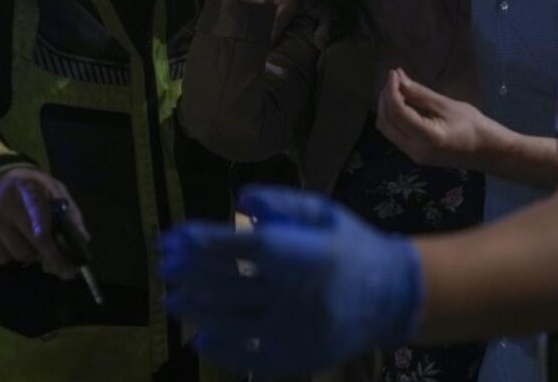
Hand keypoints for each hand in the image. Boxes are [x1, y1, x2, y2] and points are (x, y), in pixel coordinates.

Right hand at [0, 167, 85, 279]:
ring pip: (16, 254)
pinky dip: (10, 258)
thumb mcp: (53, 190)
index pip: (36, 208)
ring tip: (32, 245)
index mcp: (28, 187)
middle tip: (62, 266)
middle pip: (31, 240)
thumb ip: (69, 212)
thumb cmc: (31, 189)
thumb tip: (82, 239)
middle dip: (51, 256)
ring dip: (30, 257)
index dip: (43, 228)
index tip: (52, 249)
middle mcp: (5, 201)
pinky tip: (12, 245)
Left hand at [161, 185, 422, 375]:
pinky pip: (252, 357)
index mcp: (308, 253)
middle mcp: (301, 294)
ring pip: (234, 322)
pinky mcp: (300, 357)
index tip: (175, 236)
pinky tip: (200, 337)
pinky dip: (223, 349)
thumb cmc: (351, 246)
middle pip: (232, 284)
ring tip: (172, 298)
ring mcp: (299, 330)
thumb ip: (283, 203)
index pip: (247, 246)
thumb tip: (238, 200)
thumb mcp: (324, 212)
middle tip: (164, 266)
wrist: (393, 296)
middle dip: (190, 274)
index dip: (207, 242)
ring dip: (196, 309)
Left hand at [377, 68, 492, 170]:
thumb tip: (399, 79)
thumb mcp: (448, 105)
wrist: (489, 151)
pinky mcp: (415, 153)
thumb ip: (421, 94)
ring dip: (387, 107)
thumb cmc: (474, 126)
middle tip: (395, 78)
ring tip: (397, 87)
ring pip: (387, 129)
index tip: (394, 72)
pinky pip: (395, 134)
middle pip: (385, 122)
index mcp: (426, 138)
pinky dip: (394, 116)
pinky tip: (403, 102)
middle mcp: (414, 150)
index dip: (391, 90)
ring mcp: (413, 155)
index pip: (397, 112)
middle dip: (385, 98)